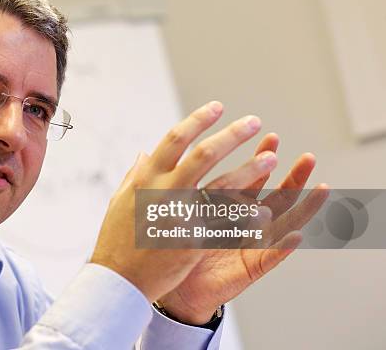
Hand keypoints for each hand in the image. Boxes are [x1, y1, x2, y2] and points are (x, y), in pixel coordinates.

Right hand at [90, 101, 277, 301]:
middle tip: (253, 121)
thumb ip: (135, 174)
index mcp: (146, 178)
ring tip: (272, 157)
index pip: (175, 139)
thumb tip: (145, 152)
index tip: (217, 107)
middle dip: (232, 135)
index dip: (197, 120)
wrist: (118, 280)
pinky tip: (263, 210)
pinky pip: (226, 225)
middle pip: (204, 155)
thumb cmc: (117, 239)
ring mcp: (180, 216)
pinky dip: (245, 216)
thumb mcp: (120, 201)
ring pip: (223, 186)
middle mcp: (164, 192)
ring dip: (250, 170)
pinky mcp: (193, 241)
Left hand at [158, 135, 328, 323]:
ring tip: (321, 189)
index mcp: (229, 209)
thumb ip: (180, 183)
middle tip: (308, 157)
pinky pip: (269, 258)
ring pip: (283, 224)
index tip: (270, 138)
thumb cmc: (177, 249)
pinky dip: (282, 248)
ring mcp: (250, 246)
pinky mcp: (249, 269)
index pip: (251, 180)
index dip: (261, 160)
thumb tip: (154, 152)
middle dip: (293, 178)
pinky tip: (297, 235)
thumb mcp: (180, 211)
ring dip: (302, 207)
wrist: (174, 288)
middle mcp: (245, 225)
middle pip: (275, 198)